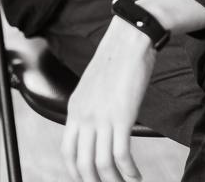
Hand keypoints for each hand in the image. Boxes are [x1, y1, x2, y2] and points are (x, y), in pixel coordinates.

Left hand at [61, 15, 156, 181]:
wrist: (131, 38)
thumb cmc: (119, 58)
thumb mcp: (95, 84)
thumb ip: (92, 106)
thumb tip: (98, 127)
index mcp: (75, 107)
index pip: (68, 152)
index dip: (77, 172)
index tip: (90, 179)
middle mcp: (84, 115)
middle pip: (82, 164)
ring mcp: (102, 117)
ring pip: (101, 165)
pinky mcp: (122, 116)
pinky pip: (121, 156)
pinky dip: (129, 172)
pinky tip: (136, 176)